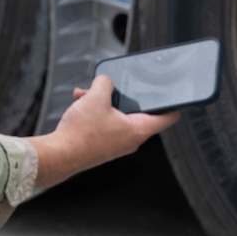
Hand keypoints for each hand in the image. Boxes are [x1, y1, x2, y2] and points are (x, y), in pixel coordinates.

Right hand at [25, 74, 179, 188]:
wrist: (60, 154)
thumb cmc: (81, 134)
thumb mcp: (95, 97)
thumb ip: (105, 83)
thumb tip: (105, 81)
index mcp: (138, 130)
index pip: (167, 117)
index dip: (173, 104)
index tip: (176, 96)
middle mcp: (130, 139)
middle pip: (137, 112)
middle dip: (121, 96)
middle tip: (112, 88)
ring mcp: (116, 144)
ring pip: (116, 116)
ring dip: (102, 102)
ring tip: (87, 95)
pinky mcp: (102, 145)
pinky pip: (104, 123)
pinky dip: (94, 112)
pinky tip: (80, 105)